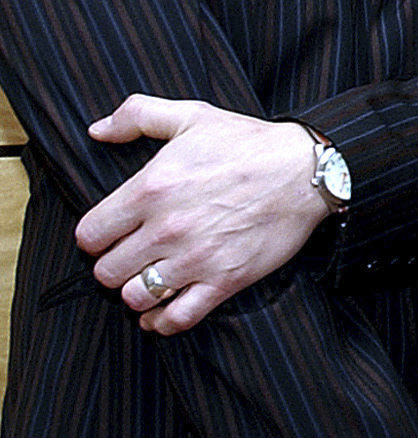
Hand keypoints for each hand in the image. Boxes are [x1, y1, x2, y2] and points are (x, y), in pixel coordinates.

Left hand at [74, 95, 332, 334]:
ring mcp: (196, 258)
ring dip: (138, 292)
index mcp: (150, 189)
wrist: (307, 170)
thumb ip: (137, 116)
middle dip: (115, 266)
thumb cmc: (250, 143)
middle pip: (107, 272)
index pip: (90, 235)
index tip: (111, 235)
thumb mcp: (192, 116)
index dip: (96, 237)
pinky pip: (177, 318)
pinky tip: (161, 312)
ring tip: (149, 279)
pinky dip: (163, 322)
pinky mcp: (225, 280)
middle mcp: (166, 228)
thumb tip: (98, 130)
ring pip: (135, 298)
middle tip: (132, 257)